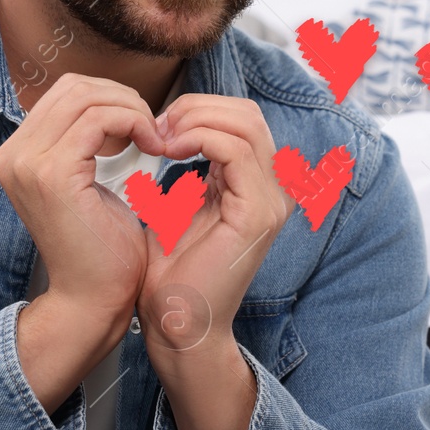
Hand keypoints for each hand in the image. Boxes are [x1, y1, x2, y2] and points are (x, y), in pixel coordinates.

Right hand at [0, 72, 164, 345]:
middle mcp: (12, 154)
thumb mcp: (90, 182)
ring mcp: (27, 162)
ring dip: (131, 110)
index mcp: (18, 154)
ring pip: (87, 97)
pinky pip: (99, 119)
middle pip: (75, 86)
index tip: (141, 127)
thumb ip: (89, 143)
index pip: (66, 92)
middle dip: (123, 98)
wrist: (94, 299)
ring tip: (154, 140)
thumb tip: (111, 103)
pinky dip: (133, 123)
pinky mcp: (52, 173)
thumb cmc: (102, 247)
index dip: (111, 98)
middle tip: (153, 129)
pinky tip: (152, 148)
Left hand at [137, 95, 293, 361]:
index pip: (241, 118)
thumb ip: (189, 167)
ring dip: (194, 121)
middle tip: (155, 126)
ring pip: (244, 124)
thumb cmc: (173, 271)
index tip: (155, 126)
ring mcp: (271, 201)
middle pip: (248, 113)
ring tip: (160, 138)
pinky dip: (199, 139)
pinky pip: (236, 150)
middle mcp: (274, 190)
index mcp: (258, 185)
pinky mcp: (258, 214)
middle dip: (196, 108)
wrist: (176, 320)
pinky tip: (170, 151)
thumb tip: (172, 127)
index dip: (198, 109)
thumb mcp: (180, 203)